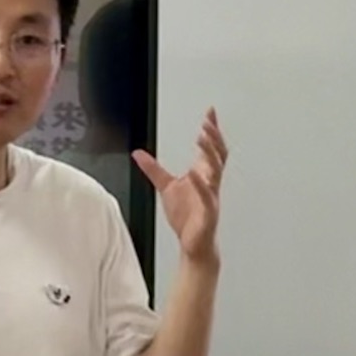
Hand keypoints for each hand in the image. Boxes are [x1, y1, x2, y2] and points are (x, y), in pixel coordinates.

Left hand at [135, 107, 226, 270]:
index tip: (210, 112)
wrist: (193, 244)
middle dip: (214, 136)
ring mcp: (211, 196)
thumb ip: (153, 169)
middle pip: (218, 154)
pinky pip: (206, 195)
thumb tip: (138, 153)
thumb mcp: (165, 187)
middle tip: (208, 121)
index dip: (212, 129)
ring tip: (202, 136)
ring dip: (210, 152)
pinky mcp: (208, 211)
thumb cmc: (186, 217)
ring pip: (216, 170)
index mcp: (203, 175)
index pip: (211, 147)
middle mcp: (210, 182)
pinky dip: (199, 184)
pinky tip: (192, 173)